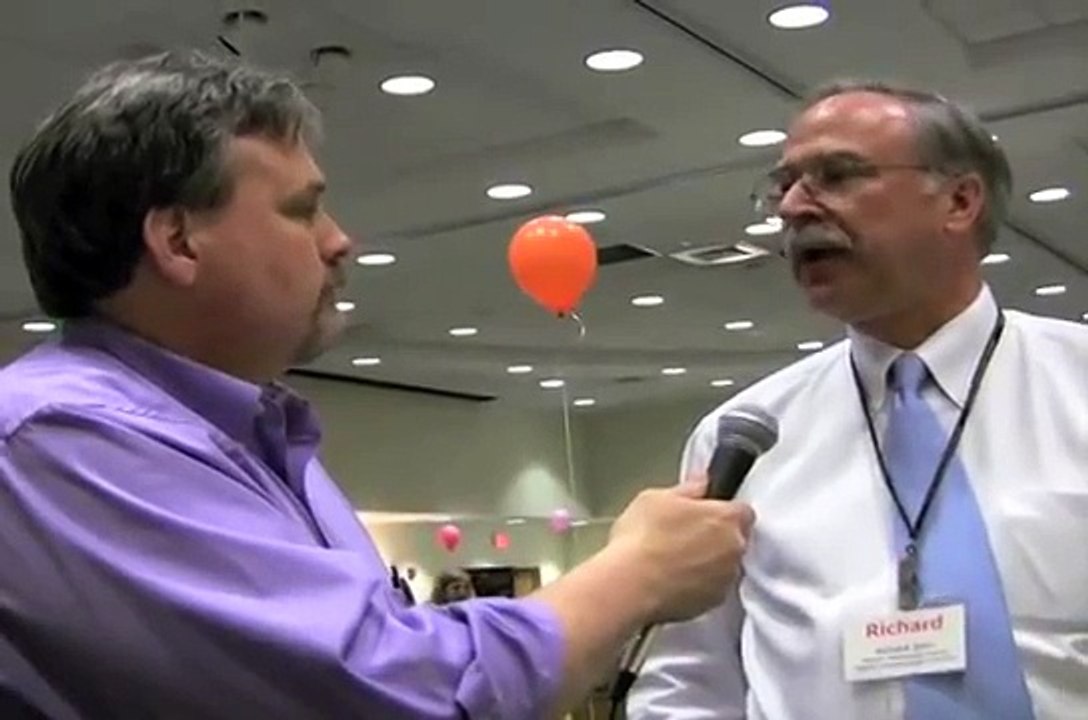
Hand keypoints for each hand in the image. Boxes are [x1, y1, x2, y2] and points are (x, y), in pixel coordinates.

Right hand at [607, 480, 754, 623]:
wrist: (629, 586)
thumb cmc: (642, 540)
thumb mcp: (656, 498)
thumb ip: (688, 489)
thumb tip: (699, 484)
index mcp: (727, 517)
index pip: (742, 509)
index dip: (722, 510)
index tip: (705, 512)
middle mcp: (734, 549)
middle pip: (736, 539)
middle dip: (717, 537)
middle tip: (684, 534)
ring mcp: (725, 579)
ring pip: (725, 566)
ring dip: (709, 563)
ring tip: (675, 560)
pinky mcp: (710, 604)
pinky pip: (711, 590)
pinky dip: (698, 585)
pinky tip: (672, 580)